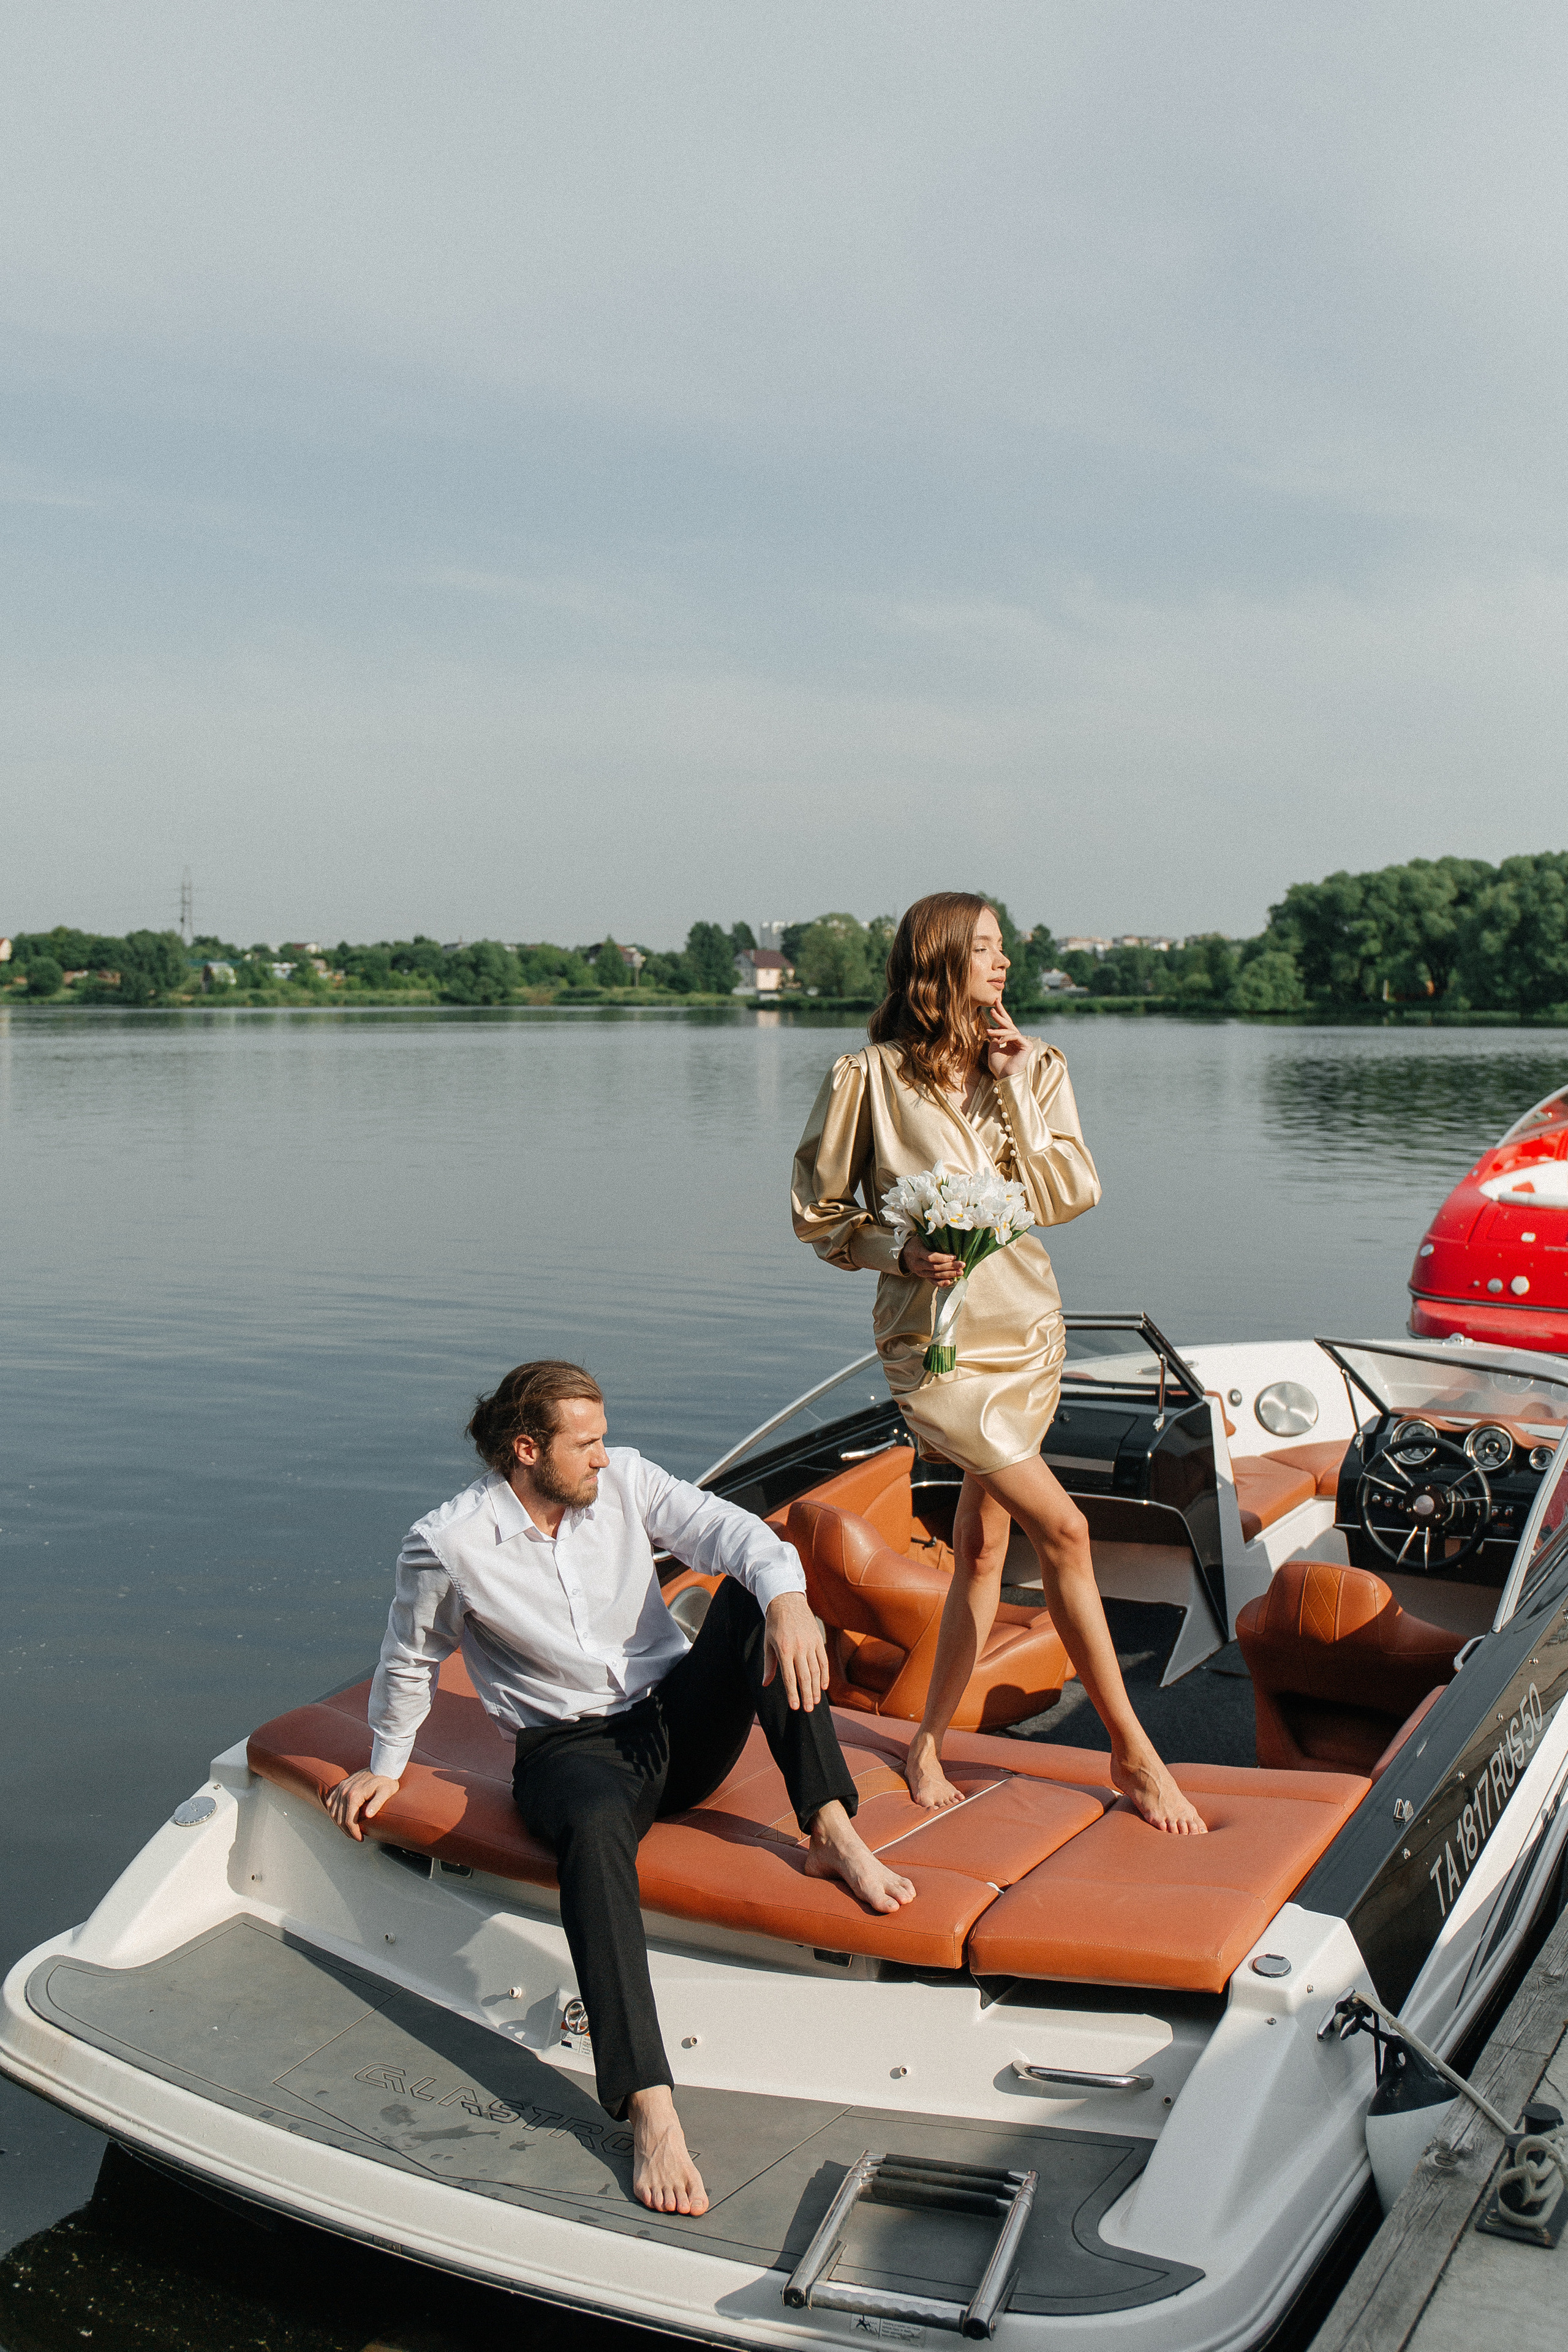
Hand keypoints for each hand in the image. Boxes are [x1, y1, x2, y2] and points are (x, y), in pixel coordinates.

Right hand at [326, 1770, 400, 1840]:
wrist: (383, 1766)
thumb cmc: (386, 1780)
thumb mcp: (386, 1792)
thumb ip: (377, 1803)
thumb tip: (368, 1815)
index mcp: (354, 1795)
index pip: (349, 1820)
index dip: (354, 1832)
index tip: (360, 1839)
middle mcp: (344, 1791)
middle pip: (340, 1818)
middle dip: (347, 1831)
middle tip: (356, 1837)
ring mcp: (341, 1788)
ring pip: (333, 1812)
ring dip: (339, 1824)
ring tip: (350, 1831)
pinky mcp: (341, 1785)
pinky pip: (331, 1802)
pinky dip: (333, 1812)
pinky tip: (340, 1818)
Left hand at [763, 1590, 829, 1710]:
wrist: (787, 1601)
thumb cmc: (774, 1624)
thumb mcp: (768, 1643)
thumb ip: (769, 1665)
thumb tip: (765, 1684)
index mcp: (784, 1650)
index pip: (790, 1677)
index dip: (793, 1694)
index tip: (795, 1707)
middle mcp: (799, 1648)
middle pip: (805, 1677)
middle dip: (807, 1695)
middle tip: (809, 1710)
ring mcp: (810, 1644)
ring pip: (816, 1671)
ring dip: (816, 1688)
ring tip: (816, 1702)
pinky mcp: (818, 1640)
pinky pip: (823, 1660)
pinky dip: (825, 1674)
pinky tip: (823, 1686)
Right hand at [900, 1233, 963, 1285]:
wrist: (905, 1254)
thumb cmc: (916, 1244)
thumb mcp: (921, 1238)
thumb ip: (931, 1239)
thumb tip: (948, 1236)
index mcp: (916, 1252)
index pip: (931, 1257)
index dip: (943, 1258)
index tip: (953, 1256)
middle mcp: (917, 1264)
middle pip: (935, 1267)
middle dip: (950, 1267)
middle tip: (961, 1264)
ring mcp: (920, 1272)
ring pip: (935, 1275)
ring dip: (949, 1275)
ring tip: (960, 1272)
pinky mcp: (922, 1277)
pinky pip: (932, 1282)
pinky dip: (941, 1283)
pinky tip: (950, 1281)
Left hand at [982, 1002, 1032, 1078]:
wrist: (1005, 1077)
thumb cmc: (998, 1066)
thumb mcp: (993, 1048)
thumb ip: (994, 1037)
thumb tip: (994, 1026)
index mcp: (1010, 1040)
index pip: (1006, 1025)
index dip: (1001, 1014)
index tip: (994, 1005)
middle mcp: (1017, 1040)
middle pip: (1009, 1024)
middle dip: (1000, 1015)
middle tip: (993, 1007)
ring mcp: (1023, 1042)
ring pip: (1010, 1030)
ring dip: (998, 1030)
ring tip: (988, 1031)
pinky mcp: (1027, 1046)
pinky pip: (1016, 1036)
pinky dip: (1006, 1038)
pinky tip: (999, 1042)